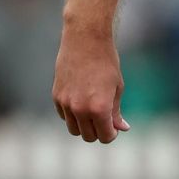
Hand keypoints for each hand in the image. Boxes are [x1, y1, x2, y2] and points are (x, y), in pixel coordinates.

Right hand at [52, 17, 129, 143]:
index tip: (114, 128)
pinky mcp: (56, 97)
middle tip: (106, 120)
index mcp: (99, 108)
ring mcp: (65, 104)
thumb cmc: (107, 63)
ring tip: (94, 112)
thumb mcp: (117, 88)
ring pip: (74, 129)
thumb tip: (122, 128)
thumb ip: (116, 112)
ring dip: (84, 126)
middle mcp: (80, 109)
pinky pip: (64, 117)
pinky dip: (73, 115)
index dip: (111, 135)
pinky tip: (82, 101)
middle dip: (98, 132)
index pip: (104, 136)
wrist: (86, 41)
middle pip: (88, 136)